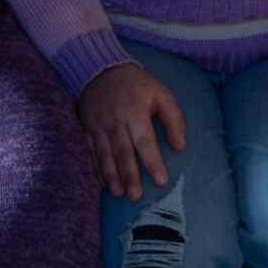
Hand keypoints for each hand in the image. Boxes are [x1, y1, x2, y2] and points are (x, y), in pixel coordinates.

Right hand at [76, 62, 187, 201]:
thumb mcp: (161, 94)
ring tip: (119, 194)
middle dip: (129, 176)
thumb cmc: (137, 86)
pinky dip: (97, 169)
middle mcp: (115, 122)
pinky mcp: (87, 130)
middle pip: (122, 153)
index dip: (153, 162)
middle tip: (136, 196)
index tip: (161, 181)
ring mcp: (99, 127)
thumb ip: (173, 119)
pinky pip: (91, 152)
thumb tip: (180, 146)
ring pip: (105, 156)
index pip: (145, 142)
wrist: (101, 70)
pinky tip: (104, 184)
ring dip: (112, 177)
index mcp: (135, 112)